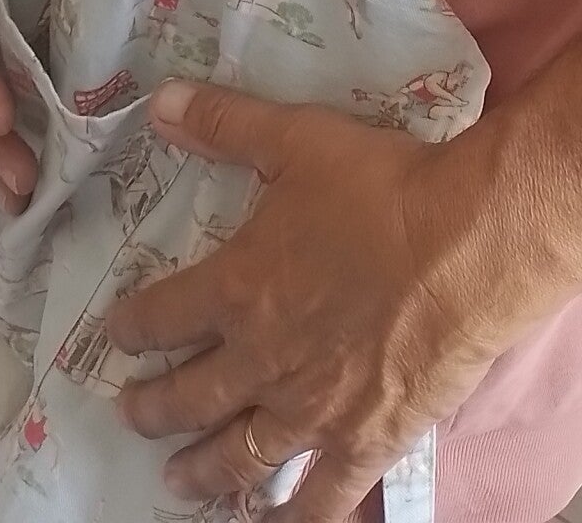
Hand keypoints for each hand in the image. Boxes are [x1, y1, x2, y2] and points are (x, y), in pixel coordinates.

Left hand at [106, 81, 521, 522]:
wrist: (467, 244)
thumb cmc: (382, 189)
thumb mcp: (298, 139)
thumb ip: (225, 125)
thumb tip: (159, 102)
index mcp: (239, 289)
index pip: (163, 316)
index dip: (132, 328)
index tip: (114, 337)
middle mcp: (262, 360)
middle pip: (190, 396)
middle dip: (153, 407)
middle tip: (131, 415)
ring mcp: (312, 411)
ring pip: (240, 455)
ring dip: (201, 471)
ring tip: (177, 483)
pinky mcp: (365, 441)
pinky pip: (321, 498)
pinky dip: (291, 520)